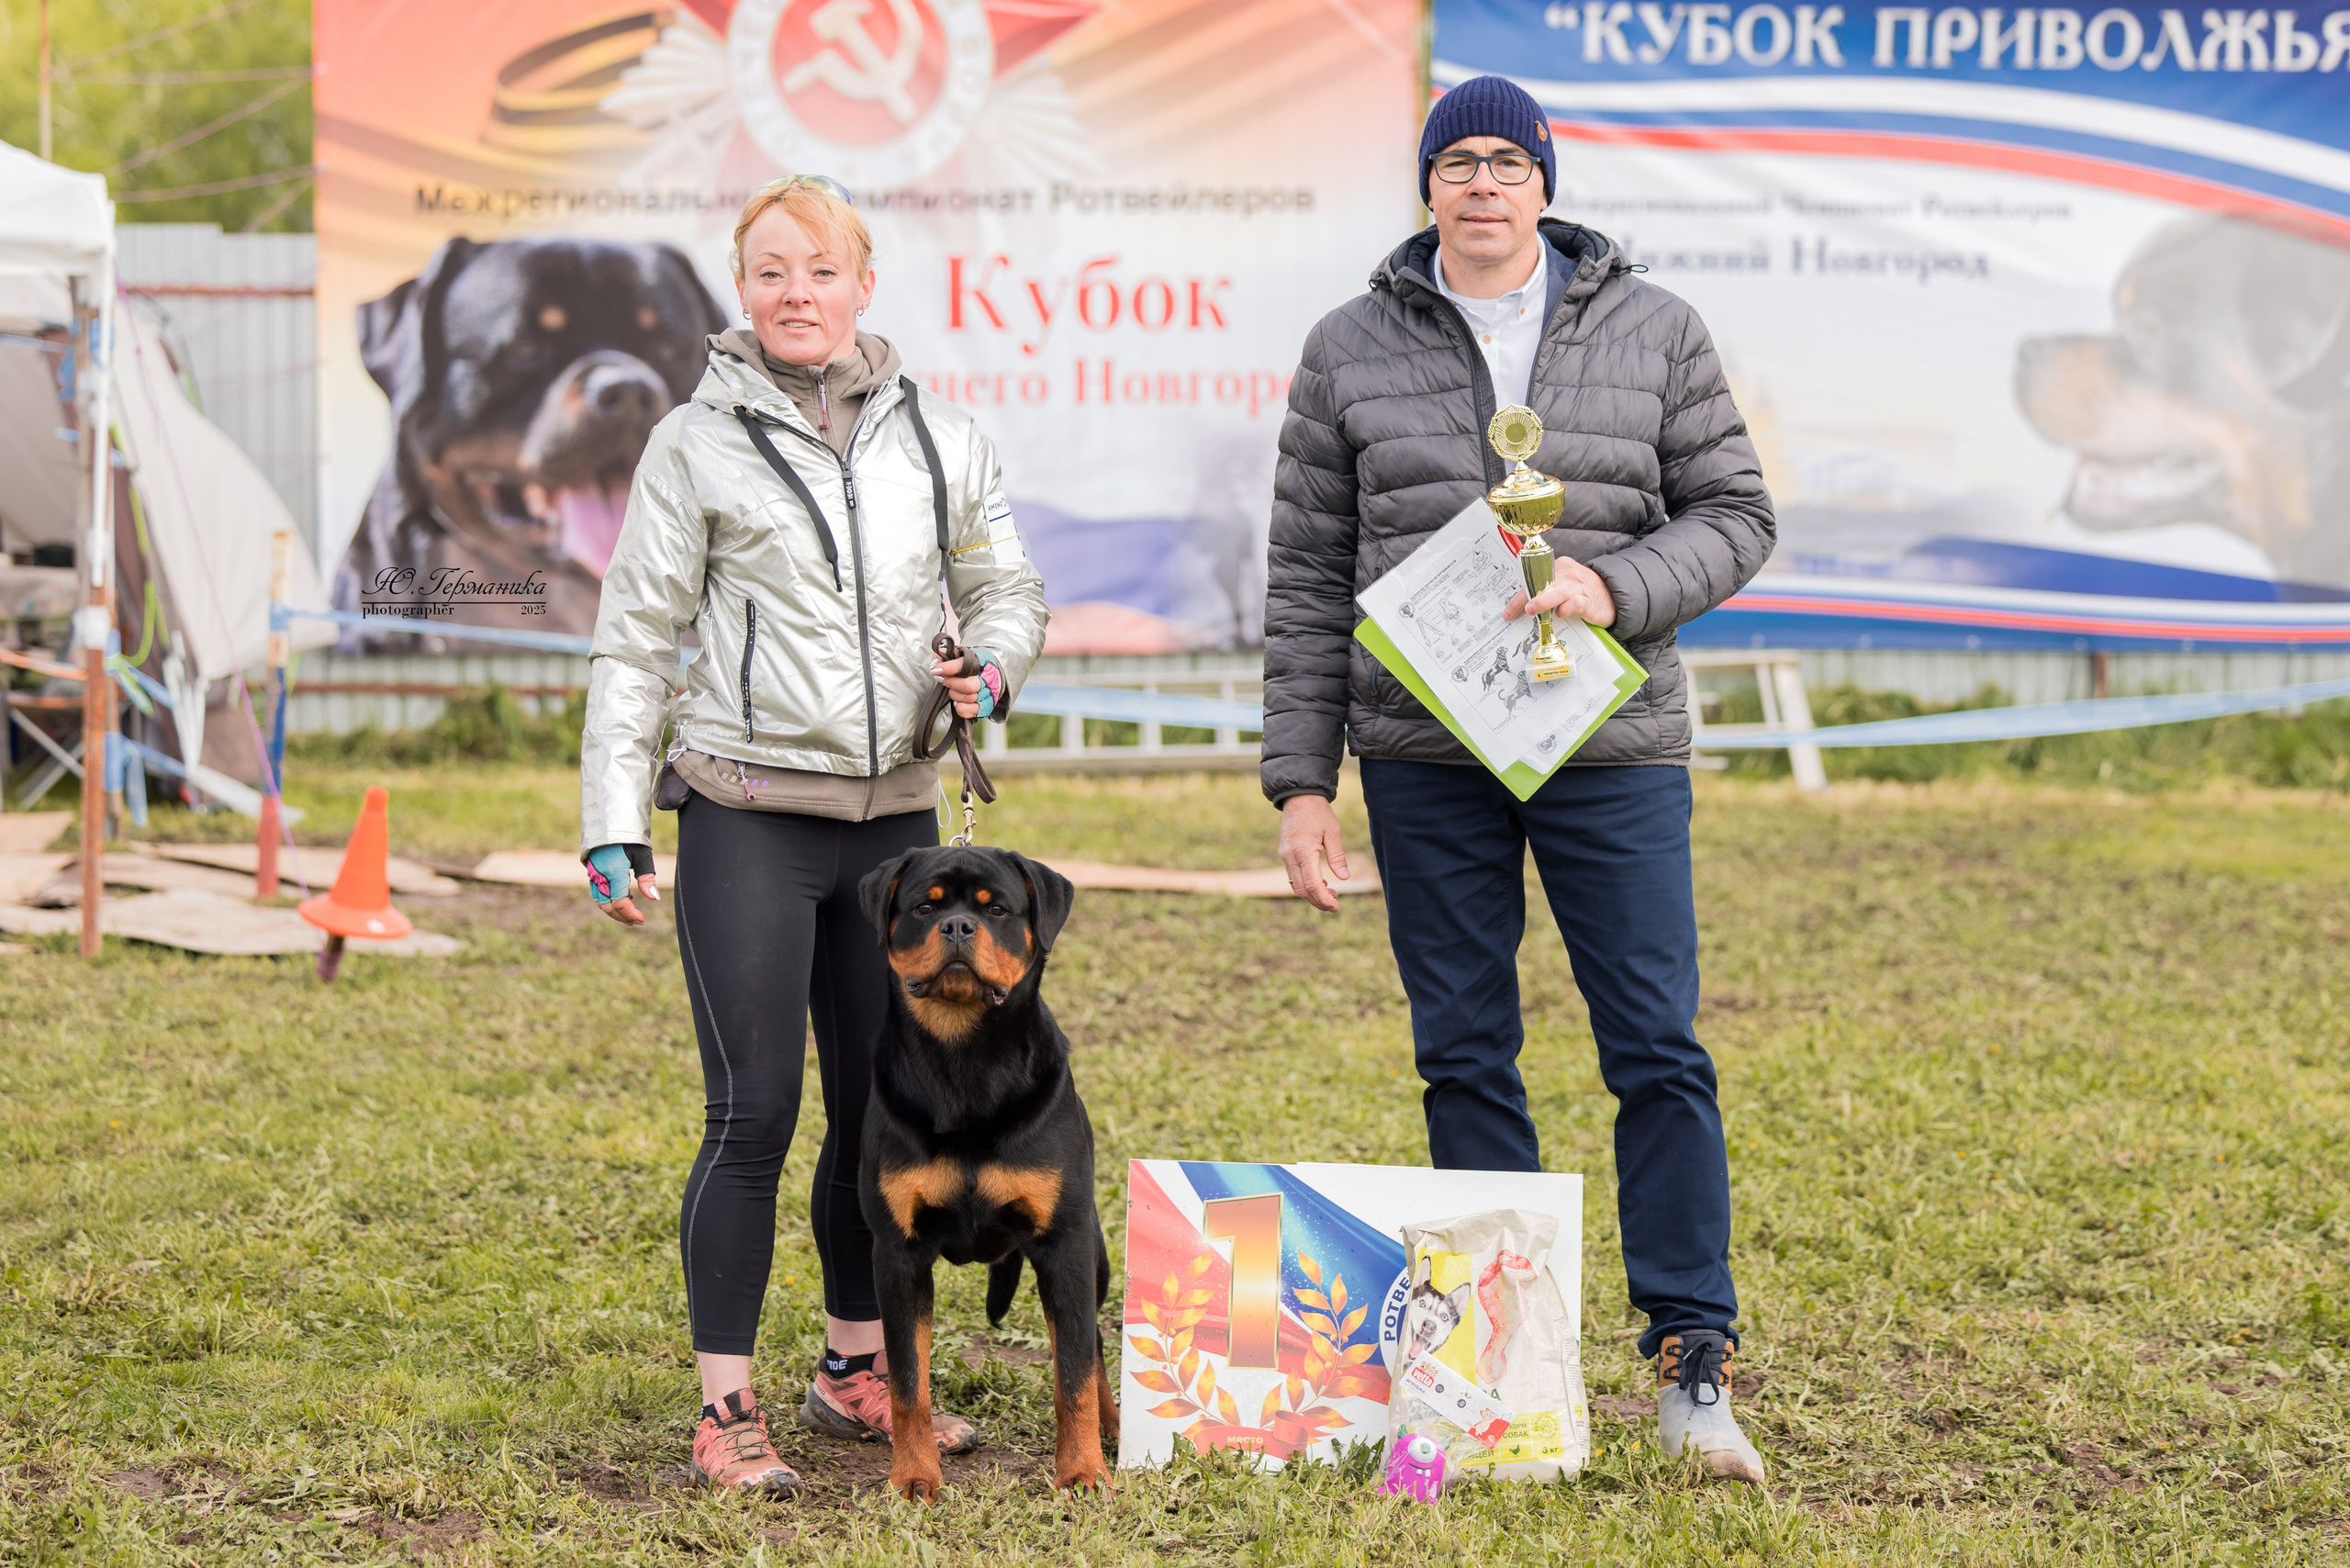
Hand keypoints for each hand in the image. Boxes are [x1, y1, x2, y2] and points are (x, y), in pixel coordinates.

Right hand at [586, 843, 659, 926]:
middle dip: (621, 917)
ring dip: (613, 911)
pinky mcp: (590, 870)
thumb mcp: (642, 854)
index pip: (620, 902)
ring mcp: (592, 873)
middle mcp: (599, 875)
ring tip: (629, 915)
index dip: (631, 914)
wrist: (609, 817)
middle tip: (636, 922)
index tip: (642, 920)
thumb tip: (654, 898)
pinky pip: (596, 892)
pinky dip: (607, 900)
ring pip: (599, 900)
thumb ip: (647, 877)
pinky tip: (621, 898)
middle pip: (607, 906)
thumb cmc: (629, 835)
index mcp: (613, 872)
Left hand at [930, 655, 983, 719]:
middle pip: (969, 686)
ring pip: (969, 698)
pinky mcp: (987, 705)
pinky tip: (958, 702)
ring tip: (953, 689)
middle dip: (951, 684)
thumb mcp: (959, 654)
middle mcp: (988, 677)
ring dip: (955, 695)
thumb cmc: (972, 665)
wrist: (989, 674)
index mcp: (982, 660)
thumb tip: (934, 665)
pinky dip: (962, 708)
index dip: (949, 668)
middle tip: (942, 680)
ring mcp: (988, 693)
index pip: (965, 664)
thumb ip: (944, 656)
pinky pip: (973, 711)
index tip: (936, 670)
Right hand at [1278, 794, 1349, 914]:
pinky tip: (1321, 882)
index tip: (1336, 906)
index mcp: (1303, 851)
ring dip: (1312, 894)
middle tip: (1335, 905)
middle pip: (1302, 890)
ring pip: (1295, 885)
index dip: (1324, 898)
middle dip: (1318, 901)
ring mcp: (1285, 856)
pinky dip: (1306, 884)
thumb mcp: (1333, 832)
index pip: (1312, 884)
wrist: (1299, 798)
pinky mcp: (1285, 854)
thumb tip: (1344, 878)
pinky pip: (1293, 876)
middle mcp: (1290, 856)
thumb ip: (1337, 856)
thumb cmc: (1318, 813)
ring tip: (1331, 894)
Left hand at [1503, 555, 1615, 627]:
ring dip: (1542, 601)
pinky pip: (1575, 603)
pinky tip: (1561, 614)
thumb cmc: (1583, 592)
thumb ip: (1546, 592)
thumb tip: (1523, 607)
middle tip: (1514, 610)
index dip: (1518, 596)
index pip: (1534, 580)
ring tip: (1530, 609)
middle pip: (1542, 585)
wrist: (1613, 595)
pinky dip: (1566, 609)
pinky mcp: (1588, 600)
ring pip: (1557, 592)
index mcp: (1559, 567)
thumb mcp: (1563, 586)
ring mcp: (1579, 586)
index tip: (1508, 612)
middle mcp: (1568, 574)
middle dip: (1525, 597)